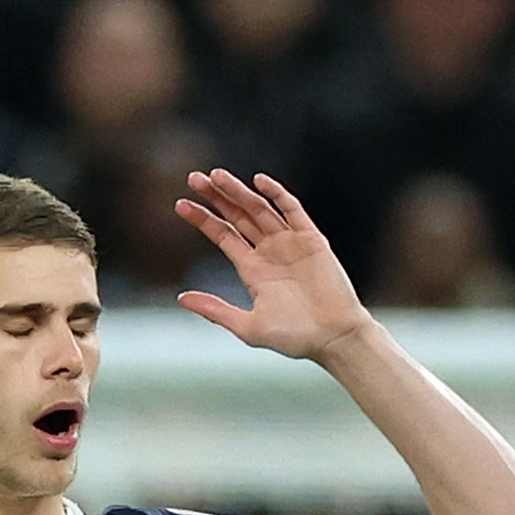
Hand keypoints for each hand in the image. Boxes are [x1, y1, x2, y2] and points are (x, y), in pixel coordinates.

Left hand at [176, 169, 371, 361]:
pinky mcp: (311, 239)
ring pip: (259, 209)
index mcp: (252, 270)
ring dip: (239, 191)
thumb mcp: (248, 327)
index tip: (180, 204)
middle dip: (216, 197)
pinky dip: (277, 195)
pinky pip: (292, 210)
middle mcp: (269, 252)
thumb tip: (181, 298)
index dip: (202, 219)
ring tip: (217, 176)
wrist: (334, 338)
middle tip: (193, 178)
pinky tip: (259, 182)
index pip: (222, 235)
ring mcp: (290, 243)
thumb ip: (215, 310)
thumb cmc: (294, 338)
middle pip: (237, 216)